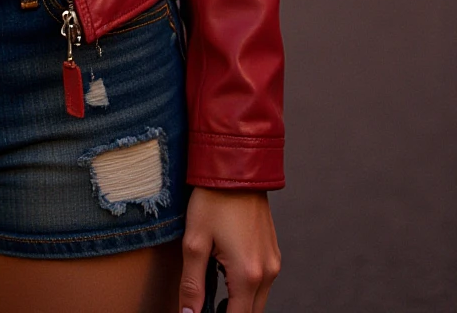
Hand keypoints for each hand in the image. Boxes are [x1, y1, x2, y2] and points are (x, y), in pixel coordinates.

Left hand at [178, 188, 280, 312]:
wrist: (236, 167)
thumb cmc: (213, 199)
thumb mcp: (194, 242)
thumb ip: (192, 285)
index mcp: (248, 274)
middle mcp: (267, 272)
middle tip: (206, 308)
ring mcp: (273, 262)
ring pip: (258, 300)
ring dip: (240, 303)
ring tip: (214, 295)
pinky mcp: (273, 251)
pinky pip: (263, 282)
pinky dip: (247, 288)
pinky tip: (226, 275)